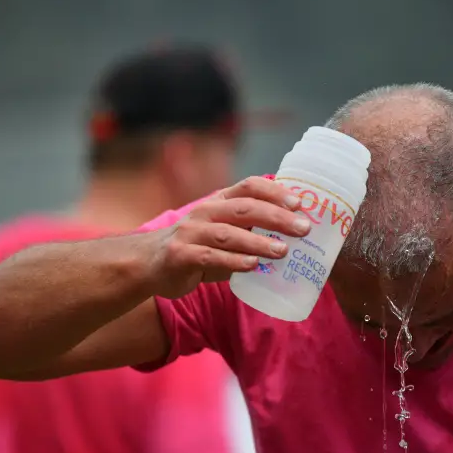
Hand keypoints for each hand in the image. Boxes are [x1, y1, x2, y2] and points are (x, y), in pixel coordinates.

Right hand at [148, 176, 309, 298]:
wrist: (148, 263)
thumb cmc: (196, 247)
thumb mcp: (223, 232)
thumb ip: (250, 231)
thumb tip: (293, 239)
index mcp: (219, 201)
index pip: (249, 186)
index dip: (275, 192)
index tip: (300, 204)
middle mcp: (206, 212)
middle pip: (244, 208)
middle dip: (276, 217)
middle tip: (303, 229)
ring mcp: (191, 232)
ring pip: (229, 233)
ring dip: (258, 242)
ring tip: (283, 251)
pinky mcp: (181, 255)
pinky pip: (210, 257)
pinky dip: (233, 261)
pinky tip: (253, 267)